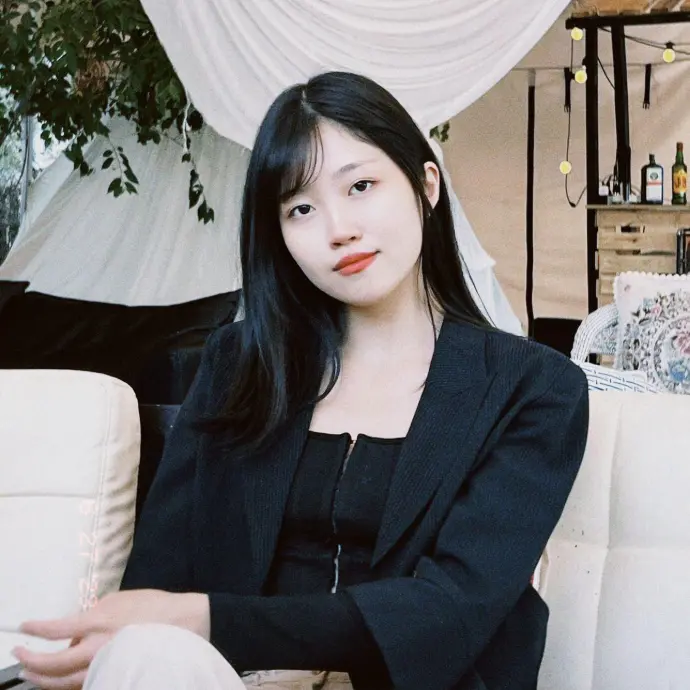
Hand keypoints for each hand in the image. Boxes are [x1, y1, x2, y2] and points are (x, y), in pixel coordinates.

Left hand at [12, 589, 209, 689]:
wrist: (184, 624)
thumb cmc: (152, 607)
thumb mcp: (120, 600)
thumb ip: (93, 614)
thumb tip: (73, 631)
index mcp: (99, 623)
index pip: (56, 629)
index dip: (36, 629)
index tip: (22, 627)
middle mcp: (99, 648)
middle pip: (53, 664)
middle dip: (31, 662)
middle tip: (19, 656)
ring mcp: (107, 667)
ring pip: (64, 683)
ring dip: (43, 678)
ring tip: (30, 674)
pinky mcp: (115, 677)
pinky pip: (84, 684)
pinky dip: (66, 683)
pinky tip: (59, 678)